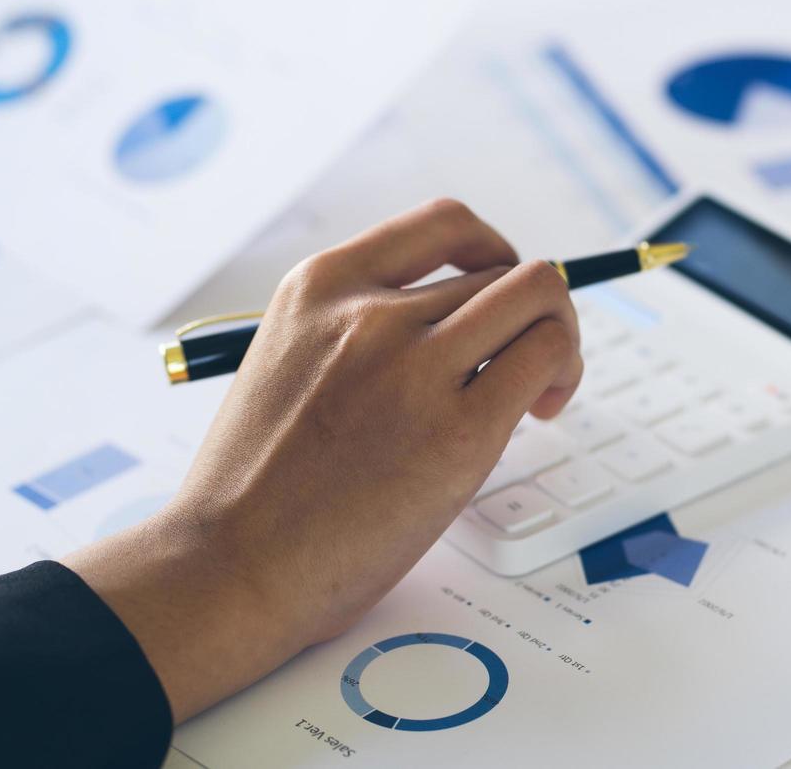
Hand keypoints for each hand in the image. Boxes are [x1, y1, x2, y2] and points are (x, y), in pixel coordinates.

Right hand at [64, 200, 582, 722]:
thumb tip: (445, 323)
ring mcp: (417, 367)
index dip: (492, 249)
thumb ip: (356, 331)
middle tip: (526, 361)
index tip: (498, 286)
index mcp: (320, 287)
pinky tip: (538, 411)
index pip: (443, 223)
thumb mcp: (287, 361)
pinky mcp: (461, 430)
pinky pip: (545, 356)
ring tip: (541, 388)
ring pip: (539, 300)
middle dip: (531, 311)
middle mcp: (371, 313)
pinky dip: (561, 373)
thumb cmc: (256, 488)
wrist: (229, 566)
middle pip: (504, 271)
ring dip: (559, 335)